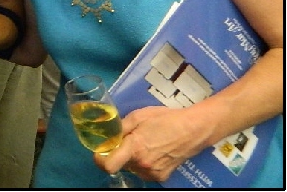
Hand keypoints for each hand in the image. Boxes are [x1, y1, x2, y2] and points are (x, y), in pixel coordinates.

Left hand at [95, 105, 211, 181]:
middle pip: (120, 164)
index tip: (101, 151)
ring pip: (132, 167)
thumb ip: (119, 128)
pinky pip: (144, 171)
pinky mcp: (162, 177)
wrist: (193, 130)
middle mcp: (142, 164)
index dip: (100, 159)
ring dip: (133, 158)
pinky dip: (144, 163)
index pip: (108, 165)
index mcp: (134, 148)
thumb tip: (106, 134)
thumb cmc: (165, 119)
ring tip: (146, 143)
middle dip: (120, 153)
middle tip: (130, 139)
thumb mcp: (138, 116)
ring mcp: (152, 173)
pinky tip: (154, 150)